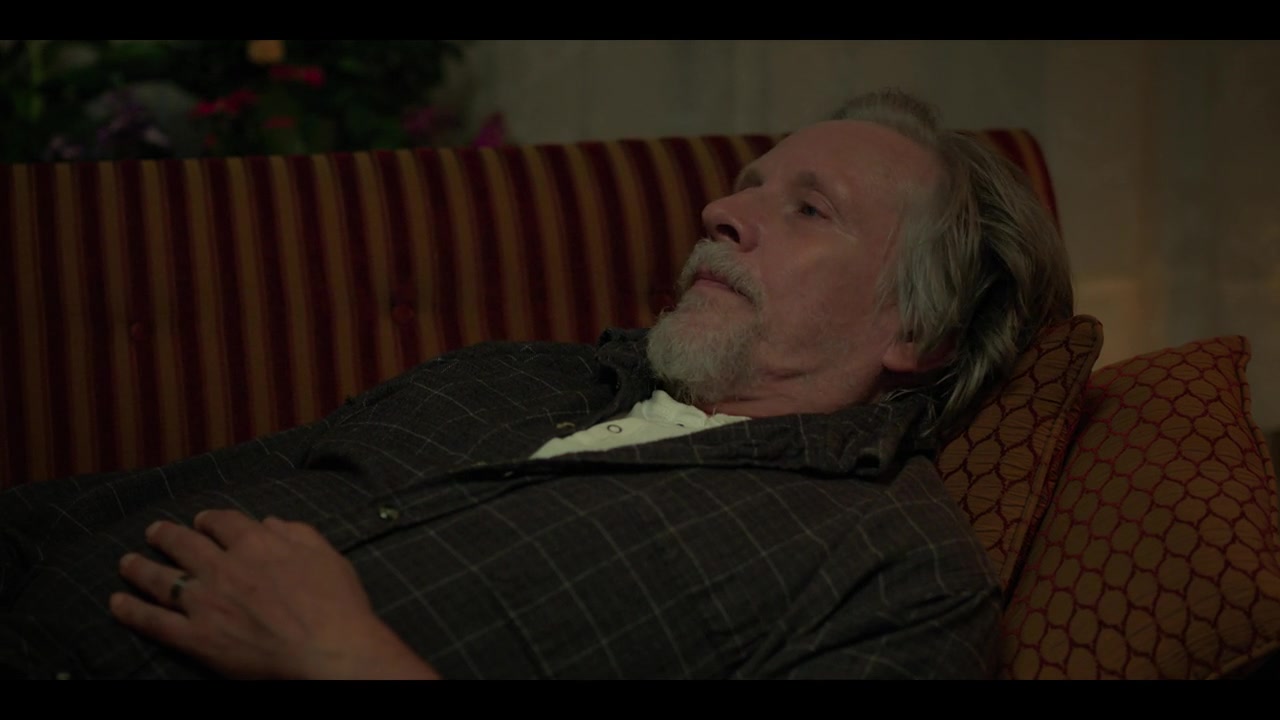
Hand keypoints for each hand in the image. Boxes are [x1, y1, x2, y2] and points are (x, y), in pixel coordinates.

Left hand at [109, 509, 440, 679]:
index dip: (209, 519)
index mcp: (257, 543)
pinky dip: (132, 611)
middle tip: (155, 532)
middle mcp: (224, 566)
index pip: (222, 522)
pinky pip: (154, 621)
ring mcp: (206, 602)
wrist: (329, 649)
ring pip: (162, 578)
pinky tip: (117, 603)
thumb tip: (270, 522)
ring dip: (140, 567)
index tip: (202, 521)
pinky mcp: (196, 637)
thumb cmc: (337, 604)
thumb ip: (297, 533)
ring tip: (127, 562)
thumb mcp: (326, 555)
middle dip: (167, 535)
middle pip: (185, 543)